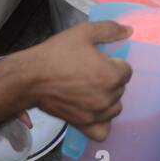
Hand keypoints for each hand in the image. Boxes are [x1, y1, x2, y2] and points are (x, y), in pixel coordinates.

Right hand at [24, 21, 132, 141]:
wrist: (30, 78)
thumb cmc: (57, 54)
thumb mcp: (83, 32)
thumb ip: (109, 30)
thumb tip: (129, 31)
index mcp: (111, 75)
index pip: (127, 70)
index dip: (113, 63)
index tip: (99, 60)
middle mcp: (107, 97)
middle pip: (121, 88)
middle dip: (110, 79)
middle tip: (91, 72)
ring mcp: (96, 113)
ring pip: (115, 108)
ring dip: (108, 98)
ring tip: (91, 89)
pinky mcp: (83, 124)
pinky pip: (102, 130)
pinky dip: (102, 122)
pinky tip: (94, 111)